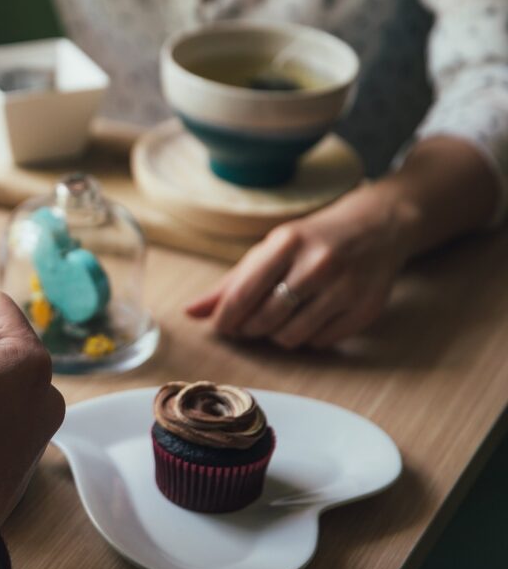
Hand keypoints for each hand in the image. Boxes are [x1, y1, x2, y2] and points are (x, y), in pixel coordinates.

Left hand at [186, 185, 419, 348]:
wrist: (378, 227)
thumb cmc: (312, 240)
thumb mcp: (271, 249)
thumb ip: (231, 282)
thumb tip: (190, 312)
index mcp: (288, 243)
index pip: (243, 293)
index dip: (225, 318)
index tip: (220, 327)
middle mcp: (319, 264)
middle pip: (265, 319)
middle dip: (249, 328)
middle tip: (249, 323)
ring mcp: (346, 288)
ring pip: (292, 336)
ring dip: (277, 335)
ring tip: (279, 319)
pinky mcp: (366, 310)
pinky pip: (320, 342)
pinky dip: (307, 338)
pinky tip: (309, 318)